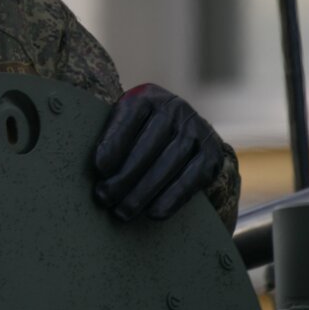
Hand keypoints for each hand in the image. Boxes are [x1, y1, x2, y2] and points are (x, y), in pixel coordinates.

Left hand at [93, 84, 223, 221]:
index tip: (100, 170)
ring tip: (123, 211)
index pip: (129, 118)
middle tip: (105, 198)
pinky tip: (153, 213)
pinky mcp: (211, 153)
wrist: (184, 131)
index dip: (114, 144)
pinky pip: (191, 179)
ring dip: (143, 192)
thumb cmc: (140, 131)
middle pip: (148, 145)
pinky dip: (171, 198)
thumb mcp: (125, 122)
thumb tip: (97, 172)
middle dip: (124, 176)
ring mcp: (196, 129)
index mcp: (146, 96)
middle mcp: (175, 108)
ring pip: (169, 163)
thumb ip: (111, 137)